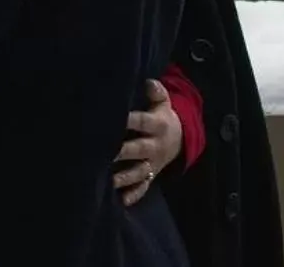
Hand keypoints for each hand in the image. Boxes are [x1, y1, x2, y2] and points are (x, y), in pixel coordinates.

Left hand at [115, 79, 182, 204]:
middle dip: (121, 151)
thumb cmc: (162, 118)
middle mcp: (155, 146)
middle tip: (103, 152)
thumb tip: (149, 82)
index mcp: (157, 126)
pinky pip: (143, 187)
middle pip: (137, 149)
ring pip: (138, 171)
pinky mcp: (151, 175)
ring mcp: (153, 163)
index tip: (113, 118)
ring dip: (124, 177)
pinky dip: (133, 194)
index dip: (129, 120)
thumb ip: (157, 93)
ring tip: (109, 180)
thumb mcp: (163, 104)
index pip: (142, 122)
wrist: (181, 141)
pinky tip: (121, 200)